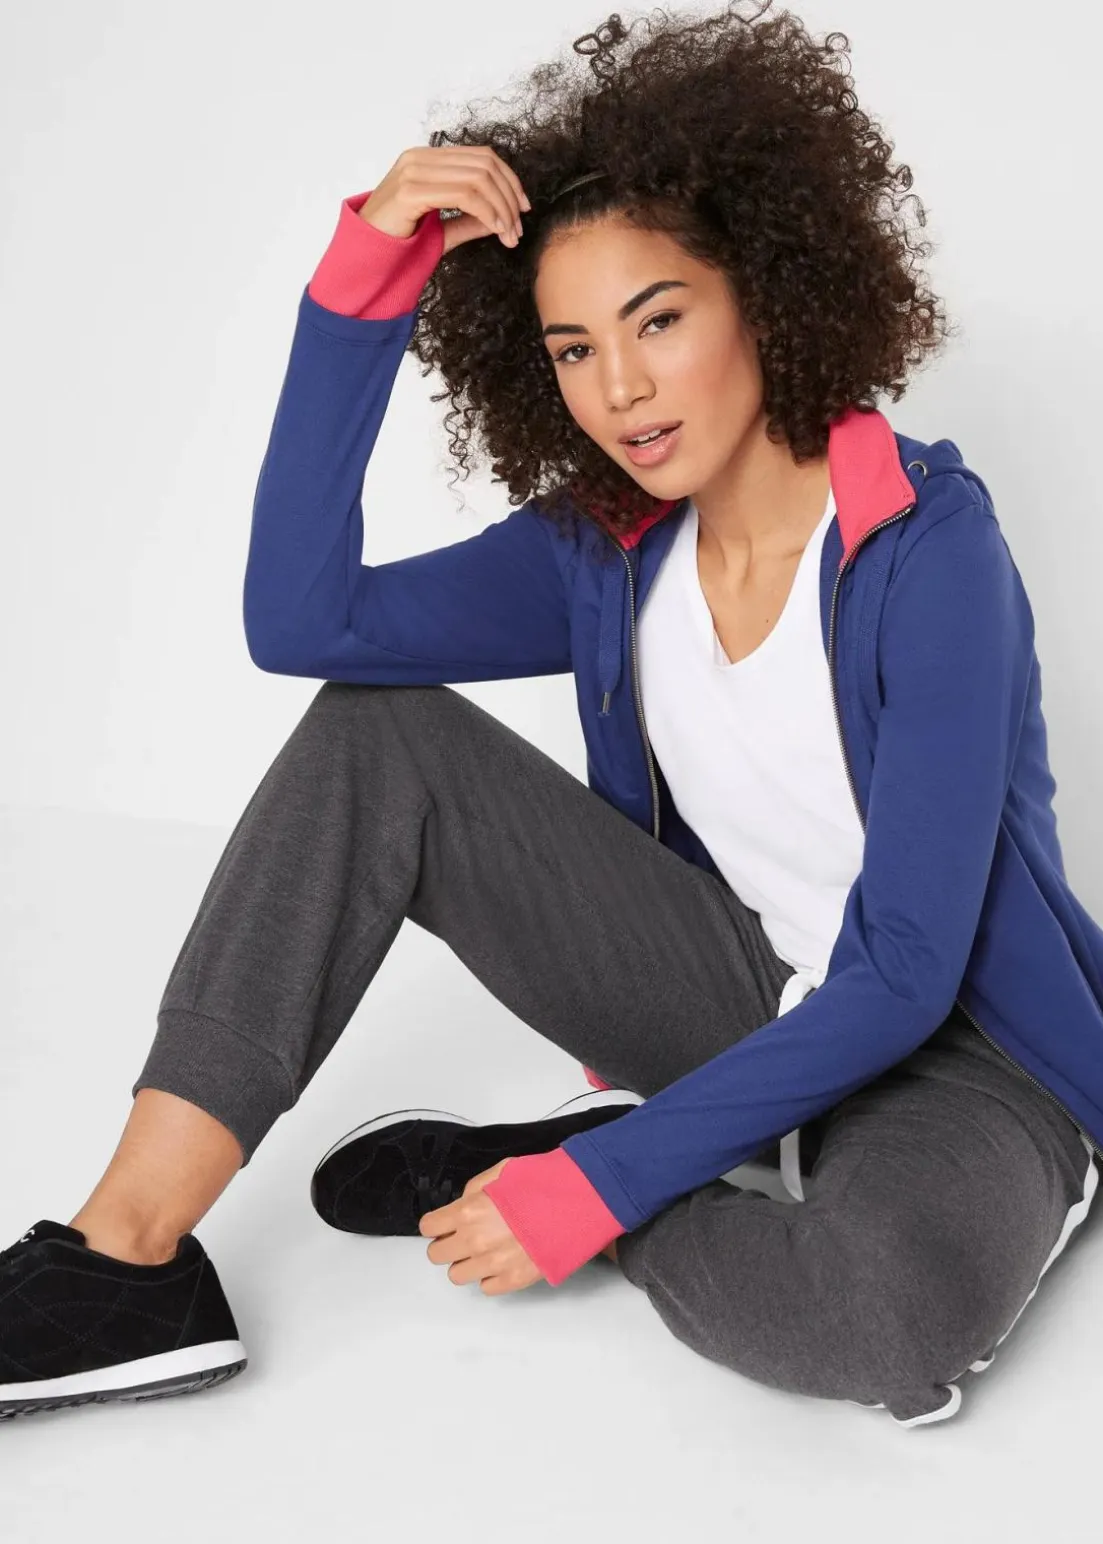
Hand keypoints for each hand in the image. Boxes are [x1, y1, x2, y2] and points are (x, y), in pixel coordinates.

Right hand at [359, 144, 531, 255]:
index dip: (509, 179)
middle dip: (509, 197)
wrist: (364, 254)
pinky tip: (495, 230)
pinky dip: (487, 212)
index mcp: (427, 159)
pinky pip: (464, 195)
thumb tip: (502, 220)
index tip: (523, 208)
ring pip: (478, 178)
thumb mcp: (442, 231)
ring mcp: (414, 171)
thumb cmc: (398, 243)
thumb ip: (469, 221)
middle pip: (485, 165)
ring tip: (510, 235)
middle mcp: (420, 158)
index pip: (481, 156)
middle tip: (518, 228)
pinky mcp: (411, 191)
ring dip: (502, 209)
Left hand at [418, 1157, 544, 1294]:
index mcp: (470, 1210)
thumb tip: (463, 1203)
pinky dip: (490, 1276)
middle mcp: (476, 1241)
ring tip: (485, 1250)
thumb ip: (476, 1188)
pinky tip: (503, 1260)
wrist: (579, 1204)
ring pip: (457, 1275)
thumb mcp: (504, 1170)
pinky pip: (486, 1287)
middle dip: (447, 1244)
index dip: (437, 1223)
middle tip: (463, 1236)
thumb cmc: (544, 1183)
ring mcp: (494, 1264)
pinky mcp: (513, 1280)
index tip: (445, 1223)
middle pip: (437, 1255)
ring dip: (466, 1262)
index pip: (429, 1227)